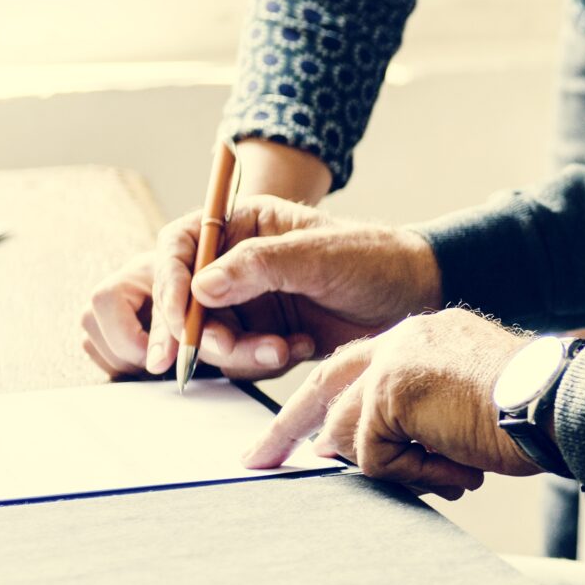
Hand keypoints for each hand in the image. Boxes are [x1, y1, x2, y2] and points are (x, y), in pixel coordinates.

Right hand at [76, 197, 439, 379]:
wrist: (416, 297)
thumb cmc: (375, 259)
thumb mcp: (319, 256)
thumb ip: (260, 266)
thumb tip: (200, 286)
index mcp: (241, 223)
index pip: (181, 246)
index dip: (168, 283)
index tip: (177, 320)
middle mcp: (236, 261)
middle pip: (186, 301)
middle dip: (206, 332)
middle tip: (234, 350)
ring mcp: (249, 300)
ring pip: (212, 336)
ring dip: (240, 352)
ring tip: (284, 349)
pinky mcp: (265, 333)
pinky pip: (241, 358)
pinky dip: (262, 361)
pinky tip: (301, 347)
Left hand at [243, 309, 542, 493]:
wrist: (557, 404)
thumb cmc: (528, 415)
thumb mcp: (458, 411)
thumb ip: (411, 417)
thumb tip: (354, 452)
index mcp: (421, 336)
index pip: (355, 368)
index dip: (324, 404)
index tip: (299, 436)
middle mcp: (402, 338)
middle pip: (325, 385)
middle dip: (287, 428)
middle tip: (255, 461)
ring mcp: (393, 362)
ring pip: (349, 434)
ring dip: (397, 468)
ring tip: (453, 471)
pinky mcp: (391, 392)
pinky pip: (373, 456)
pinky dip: (413, 475)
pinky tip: (457, 469)